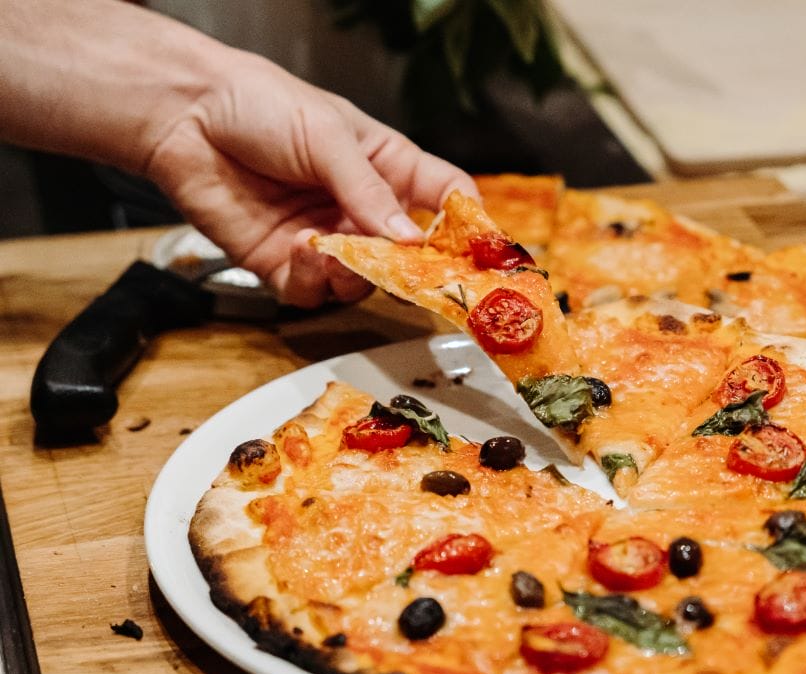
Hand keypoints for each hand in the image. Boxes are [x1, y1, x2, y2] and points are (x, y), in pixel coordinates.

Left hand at [143, 51, 476, 307]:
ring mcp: (326, 239)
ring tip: (333, 248)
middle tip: (404, 271)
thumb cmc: (259, 103)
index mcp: (387, 167)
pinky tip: (300, 247)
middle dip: (407, 268)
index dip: (467, 227)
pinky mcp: (284, 264)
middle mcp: (362, 208)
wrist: (183, 116)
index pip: (445, 200)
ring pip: (362, 284)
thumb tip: (409, 240)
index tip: (477, 253)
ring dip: (353, 274)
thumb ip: (368, 190)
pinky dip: (312, 280)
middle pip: (408, 257)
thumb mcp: (328, 136)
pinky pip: (313, 292)